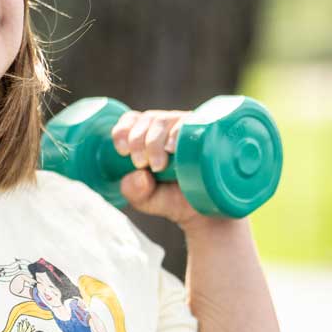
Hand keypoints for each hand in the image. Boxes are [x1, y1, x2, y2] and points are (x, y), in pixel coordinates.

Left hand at [111, 109, 203, 227]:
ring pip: (165, 120)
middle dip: (137, 141)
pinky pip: (190, 123)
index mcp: (148, 136)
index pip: (132, 120)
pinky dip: (176, 133)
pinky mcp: (205, 133)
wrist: (208, 212)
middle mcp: (167, 128)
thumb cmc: (174, 199)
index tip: (123, 151)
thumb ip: (134, 191)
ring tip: (158, 165)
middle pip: (148, 119)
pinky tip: (172, 148)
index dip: (123, 130)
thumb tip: (140, 176)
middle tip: (141, 164)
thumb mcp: (147, 199)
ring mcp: (187, 128)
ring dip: (154, 141)